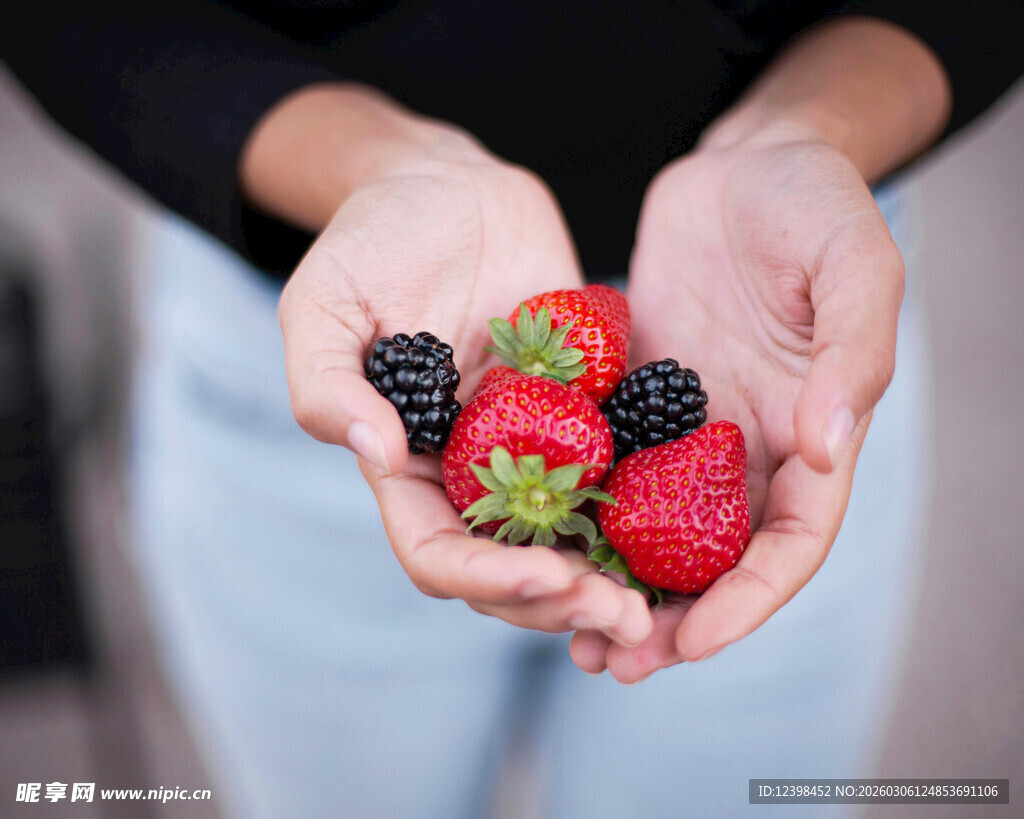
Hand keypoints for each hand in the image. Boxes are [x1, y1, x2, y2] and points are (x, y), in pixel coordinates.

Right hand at [275, 96, 651, 645]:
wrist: (449, 187)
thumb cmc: (372, 240)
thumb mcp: (322, 303)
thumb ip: (325, 384)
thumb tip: (376, 455)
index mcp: (407, 464)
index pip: (438, 554)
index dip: (488, 580)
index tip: (549, 576)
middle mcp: (472, 470)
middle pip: (512, 567)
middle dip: (561, 602)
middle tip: (623, 614)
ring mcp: (532, 444)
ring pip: (570, 538)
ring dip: (609, 577)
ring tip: (655, 598)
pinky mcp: (582, 409)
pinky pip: (616, 469)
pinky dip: (647, 508)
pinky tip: (692, 524)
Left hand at [570, 125, 903, 680]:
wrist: (742, 165)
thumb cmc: (813, 203)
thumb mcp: (852, 263)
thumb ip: (850, 355)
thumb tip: (825, 449)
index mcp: (810, 434)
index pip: (788, 545)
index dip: (746, 602)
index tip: (690, 641)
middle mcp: (745, 448)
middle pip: (711, 559)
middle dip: (667, 618)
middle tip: (608, 660)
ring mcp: (684, 429)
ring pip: (650, 530)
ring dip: (612, 586)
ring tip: (562, 633)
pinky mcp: (632, 401)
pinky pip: (601, 468)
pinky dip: (573, 514)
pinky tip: (529, 542)